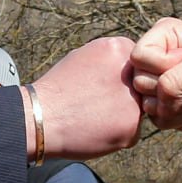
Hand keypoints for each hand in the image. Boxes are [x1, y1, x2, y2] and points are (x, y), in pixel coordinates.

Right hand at [30, 36, 142, 159]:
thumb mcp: (84, 57)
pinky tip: (96, 129)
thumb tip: (132, 67)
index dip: (121, 77)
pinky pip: (132, 132)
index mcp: (119, 48)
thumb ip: (111, 60)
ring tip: (94, 116)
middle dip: (126, 96)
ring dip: (123, 115)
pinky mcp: (132, 128)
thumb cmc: (58, 89)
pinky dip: (118, 134)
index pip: (137, 63)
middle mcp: (132, 72)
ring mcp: (135, 102)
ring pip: (138, 110)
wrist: (40, 118)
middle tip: (99, 103)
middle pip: (141, 86)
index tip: (102, 85)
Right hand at [130, 18, 181, 137]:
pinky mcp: (156, 104)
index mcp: (164, 33)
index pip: (139, 55)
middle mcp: (155, 54)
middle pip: (137, 78)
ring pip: (143, 100)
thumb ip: (173, 78)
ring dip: (171, 105)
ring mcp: (153, 81)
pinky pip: (150, 117)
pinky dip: (172, 117)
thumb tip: (155, 99)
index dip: (162, 66)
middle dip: (167, 88)